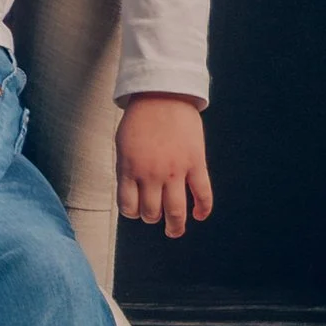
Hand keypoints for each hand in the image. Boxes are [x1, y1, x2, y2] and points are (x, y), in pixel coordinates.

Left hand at [118, 93, 212, 237]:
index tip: (136, 210)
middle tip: (155, 218)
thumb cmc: (140, 119)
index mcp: (129, 169)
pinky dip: (203, 209)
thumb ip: (126, 169)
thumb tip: (132, 192)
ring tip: (174, 230)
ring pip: (176, 211)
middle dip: (152, 219)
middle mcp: (151, 174)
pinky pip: (203, 194)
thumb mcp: (123, 145)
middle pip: (152, 212)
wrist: (162, 95)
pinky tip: (199, 215)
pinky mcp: (196, 164)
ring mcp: (175, 171)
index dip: (132, 213)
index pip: (128, 206)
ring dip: (175, 226)